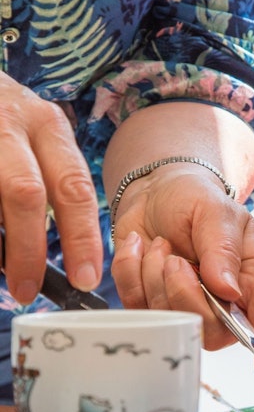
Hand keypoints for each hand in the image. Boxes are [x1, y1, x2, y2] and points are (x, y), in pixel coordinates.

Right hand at [0, 71, 101, 302]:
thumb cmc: (2, 121)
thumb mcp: (32, 137)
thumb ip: (46, 183)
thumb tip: (53, 253)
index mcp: (47, 126)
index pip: (75, 187)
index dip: (83, 237)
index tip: (86, 278)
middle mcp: (11, 124)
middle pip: (26, 194)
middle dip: (30, 250)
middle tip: (29, 290)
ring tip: (3, 269)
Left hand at [109, 165, 253, 376]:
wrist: (155, 192)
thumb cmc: (196, 200)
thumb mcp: (216, 212)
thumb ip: (222, 249)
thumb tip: (228, 291)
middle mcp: (228, 303)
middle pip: (214, 331)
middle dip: (185, 296)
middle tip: (174, 259)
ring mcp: (190, 309)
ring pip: (173, 322)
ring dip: (155, 278)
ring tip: (160, 245)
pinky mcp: (154, 307)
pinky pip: (137, 308)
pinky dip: (131, 273)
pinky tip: (141, 250)